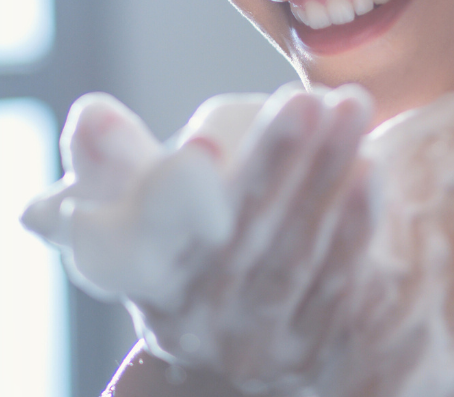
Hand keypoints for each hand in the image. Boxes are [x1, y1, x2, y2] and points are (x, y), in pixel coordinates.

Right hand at [131, 85, 376, 396]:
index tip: (202, 147)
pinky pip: (337, 283)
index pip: (142, 246)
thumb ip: (110, 161)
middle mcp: (191, 327)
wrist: (263, 322)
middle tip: (302, 101)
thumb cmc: (193, 234)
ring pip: (291, 255)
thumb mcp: (139, 199)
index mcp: (139, 283)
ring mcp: (255, 347)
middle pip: (234, 240)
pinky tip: (370, 168)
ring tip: (349, 108)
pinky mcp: (315, 353)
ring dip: (324, 177)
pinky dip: (354, 224)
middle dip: (272, 163)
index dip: (170, 201)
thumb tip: (83, 125)